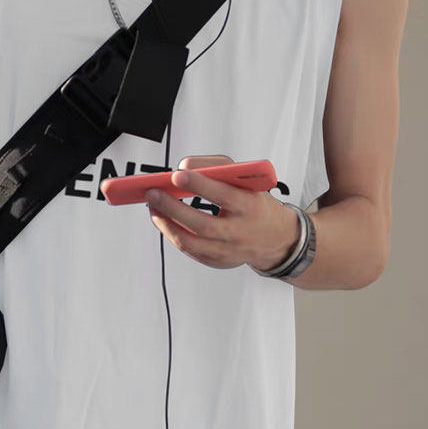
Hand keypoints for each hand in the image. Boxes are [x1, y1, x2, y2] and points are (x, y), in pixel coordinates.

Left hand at [146, 154, 299, 270]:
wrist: (274, 236)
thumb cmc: (254, 201)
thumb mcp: (245, 178)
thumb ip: (216, 167)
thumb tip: (184, 167)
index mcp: (250, 207)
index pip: (223, 196)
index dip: (199, 185)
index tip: (176, 175)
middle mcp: (239, 232)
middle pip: (201, 224)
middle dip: (172, 207)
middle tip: (153, 192)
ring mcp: (227, 251)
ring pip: (189, 242)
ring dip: (165, 223)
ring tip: (152, 206)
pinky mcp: (217, 261)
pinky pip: (189, 250)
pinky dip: (172, 234)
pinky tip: (163, 220)